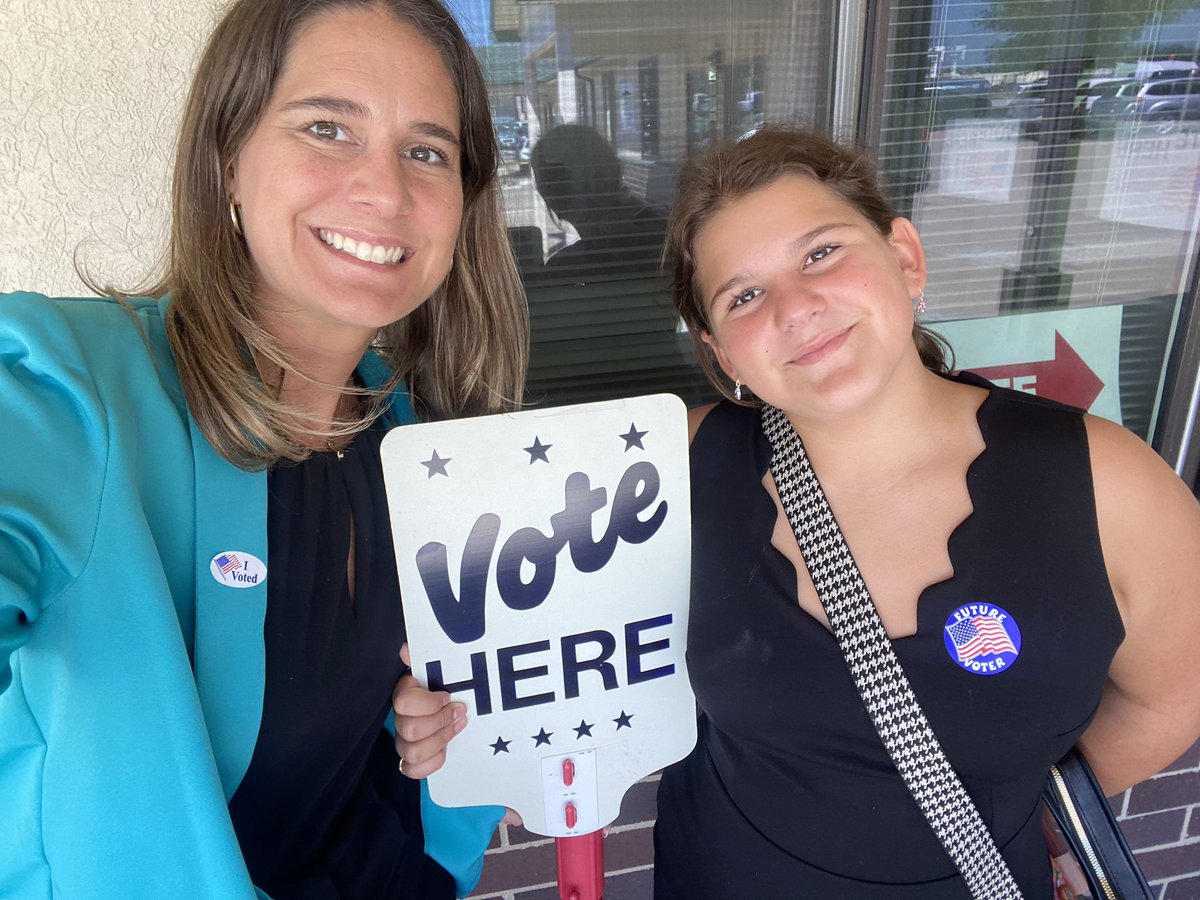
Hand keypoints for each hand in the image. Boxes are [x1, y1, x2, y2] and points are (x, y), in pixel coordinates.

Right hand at [393, 643, 465, 778]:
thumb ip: (420, 657)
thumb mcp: (435, 668)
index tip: (447, 695)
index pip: (403, 703)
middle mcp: (400, 720)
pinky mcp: (413, 761)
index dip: (428, 703)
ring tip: (458, 727)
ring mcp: (404, 742)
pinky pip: (413, 770)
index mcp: (403, 695)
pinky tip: (447, 749)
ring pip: (411, 753)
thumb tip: (406, 649)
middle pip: (410, 730)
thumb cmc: (442, 685)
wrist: (451, 705)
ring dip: (440, 740)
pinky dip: (433, 762)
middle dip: (440, 722)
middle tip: (459, 711)